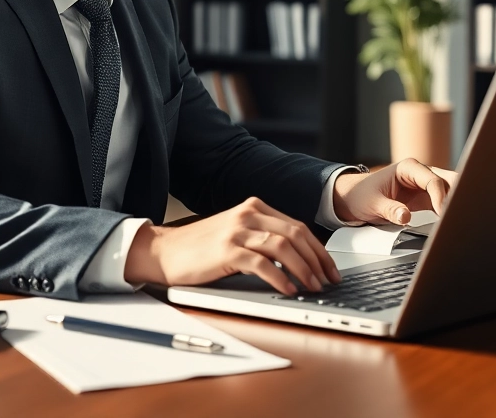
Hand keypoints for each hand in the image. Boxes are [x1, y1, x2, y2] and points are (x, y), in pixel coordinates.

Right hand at [123, 197, 341, 295]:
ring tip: (313, 287)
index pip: (297, 226)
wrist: (165, 251)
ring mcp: (237, 231)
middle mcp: (248, 214)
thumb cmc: (201, 248)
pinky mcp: (227, 250)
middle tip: (328, 280)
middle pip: (296, 234)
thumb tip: (300, 260)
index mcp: (254, 207)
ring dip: (304, 269)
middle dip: (317, 260)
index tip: (330, 268)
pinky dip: (281, 277)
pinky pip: (263, 263)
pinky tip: (289, 289)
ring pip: (284, 246)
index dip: (318, 249)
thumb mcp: (236, 233)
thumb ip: (263, 237)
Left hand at [332, 158, 457, 224]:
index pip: (433, 181)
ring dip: (457, 202)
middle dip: (458, 195)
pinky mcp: (426, 198)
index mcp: (408, 168)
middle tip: (463, 214)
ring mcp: (425, 185)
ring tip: (463, 219)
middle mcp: (420, 173)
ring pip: (450, 190)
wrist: (354, 198)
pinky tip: (456, 221)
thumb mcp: (373, 204)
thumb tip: (405, 217)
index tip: (443, 214)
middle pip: (448, 181)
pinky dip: (451, 210)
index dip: (441, 197)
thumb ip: (389, 210)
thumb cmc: (361, 195)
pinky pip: (444, 202)